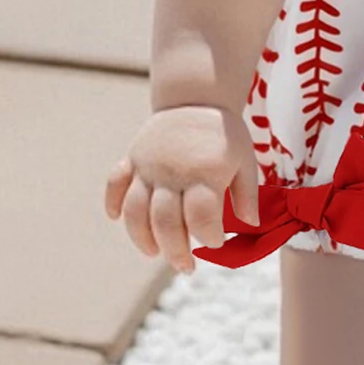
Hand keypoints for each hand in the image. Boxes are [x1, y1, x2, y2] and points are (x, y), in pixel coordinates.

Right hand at [104, 104, 260, 274]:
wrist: (196, 97)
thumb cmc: (224, 134)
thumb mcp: (245, 160)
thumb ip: (247, 194)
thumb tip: (252, 225)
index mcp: (204, 172)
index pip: (201, 216)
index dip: (208, 237)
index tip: (216, 244)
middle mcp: (172, 172)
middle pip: (164, 221)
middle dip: (175, 251)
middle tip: (186, 267)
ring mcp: (148, 166)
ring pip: (135, 210)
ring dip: (141, 237)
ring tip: (155, 253)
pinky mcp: (133, 159)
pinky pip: (115, 182)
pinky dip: (112, 202)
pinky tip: (115, 219)